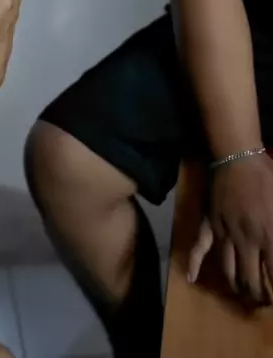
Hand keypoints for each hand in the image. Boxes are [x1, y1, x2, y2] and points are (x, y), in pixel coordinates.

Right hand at [188, 154, 272, 304]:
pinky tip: (191, 278)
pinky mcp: (211, 223)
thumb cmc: (267, 177)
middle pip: (250, 280)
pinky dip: (195, 263)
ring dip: (237, 287)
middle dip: (259, 297)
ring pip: (228, 270)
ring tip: (244, 296)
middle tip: (264, 301)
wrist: (238, 155)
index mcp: (269, 235)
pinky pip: (200, 246)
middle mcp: (246, 240)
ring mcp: (226, 233)